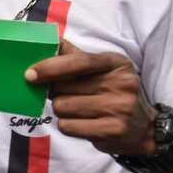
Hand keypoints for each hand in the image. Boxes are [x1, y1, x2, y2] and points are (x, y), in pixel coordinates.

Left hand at [26, 39, 155, 155]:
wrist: (144, 128)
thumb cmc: (112, 93)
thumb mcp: (102, 69)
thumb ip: (74, 56)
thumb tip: (47, 41)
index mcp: (115, 63)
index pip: (79, 62)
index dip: (51, 67)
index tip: (29, 74)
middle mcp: (120, 84)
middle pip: (63, 88)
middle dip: (56, 93)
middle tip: (69, 95)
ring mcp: (118, 108)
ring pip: (62, 107)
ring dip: (62, 110)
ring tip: (79, 110)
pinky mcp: (111, 131)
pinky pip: (67, 126)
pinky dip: (68, 126)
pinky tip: (83, 124)